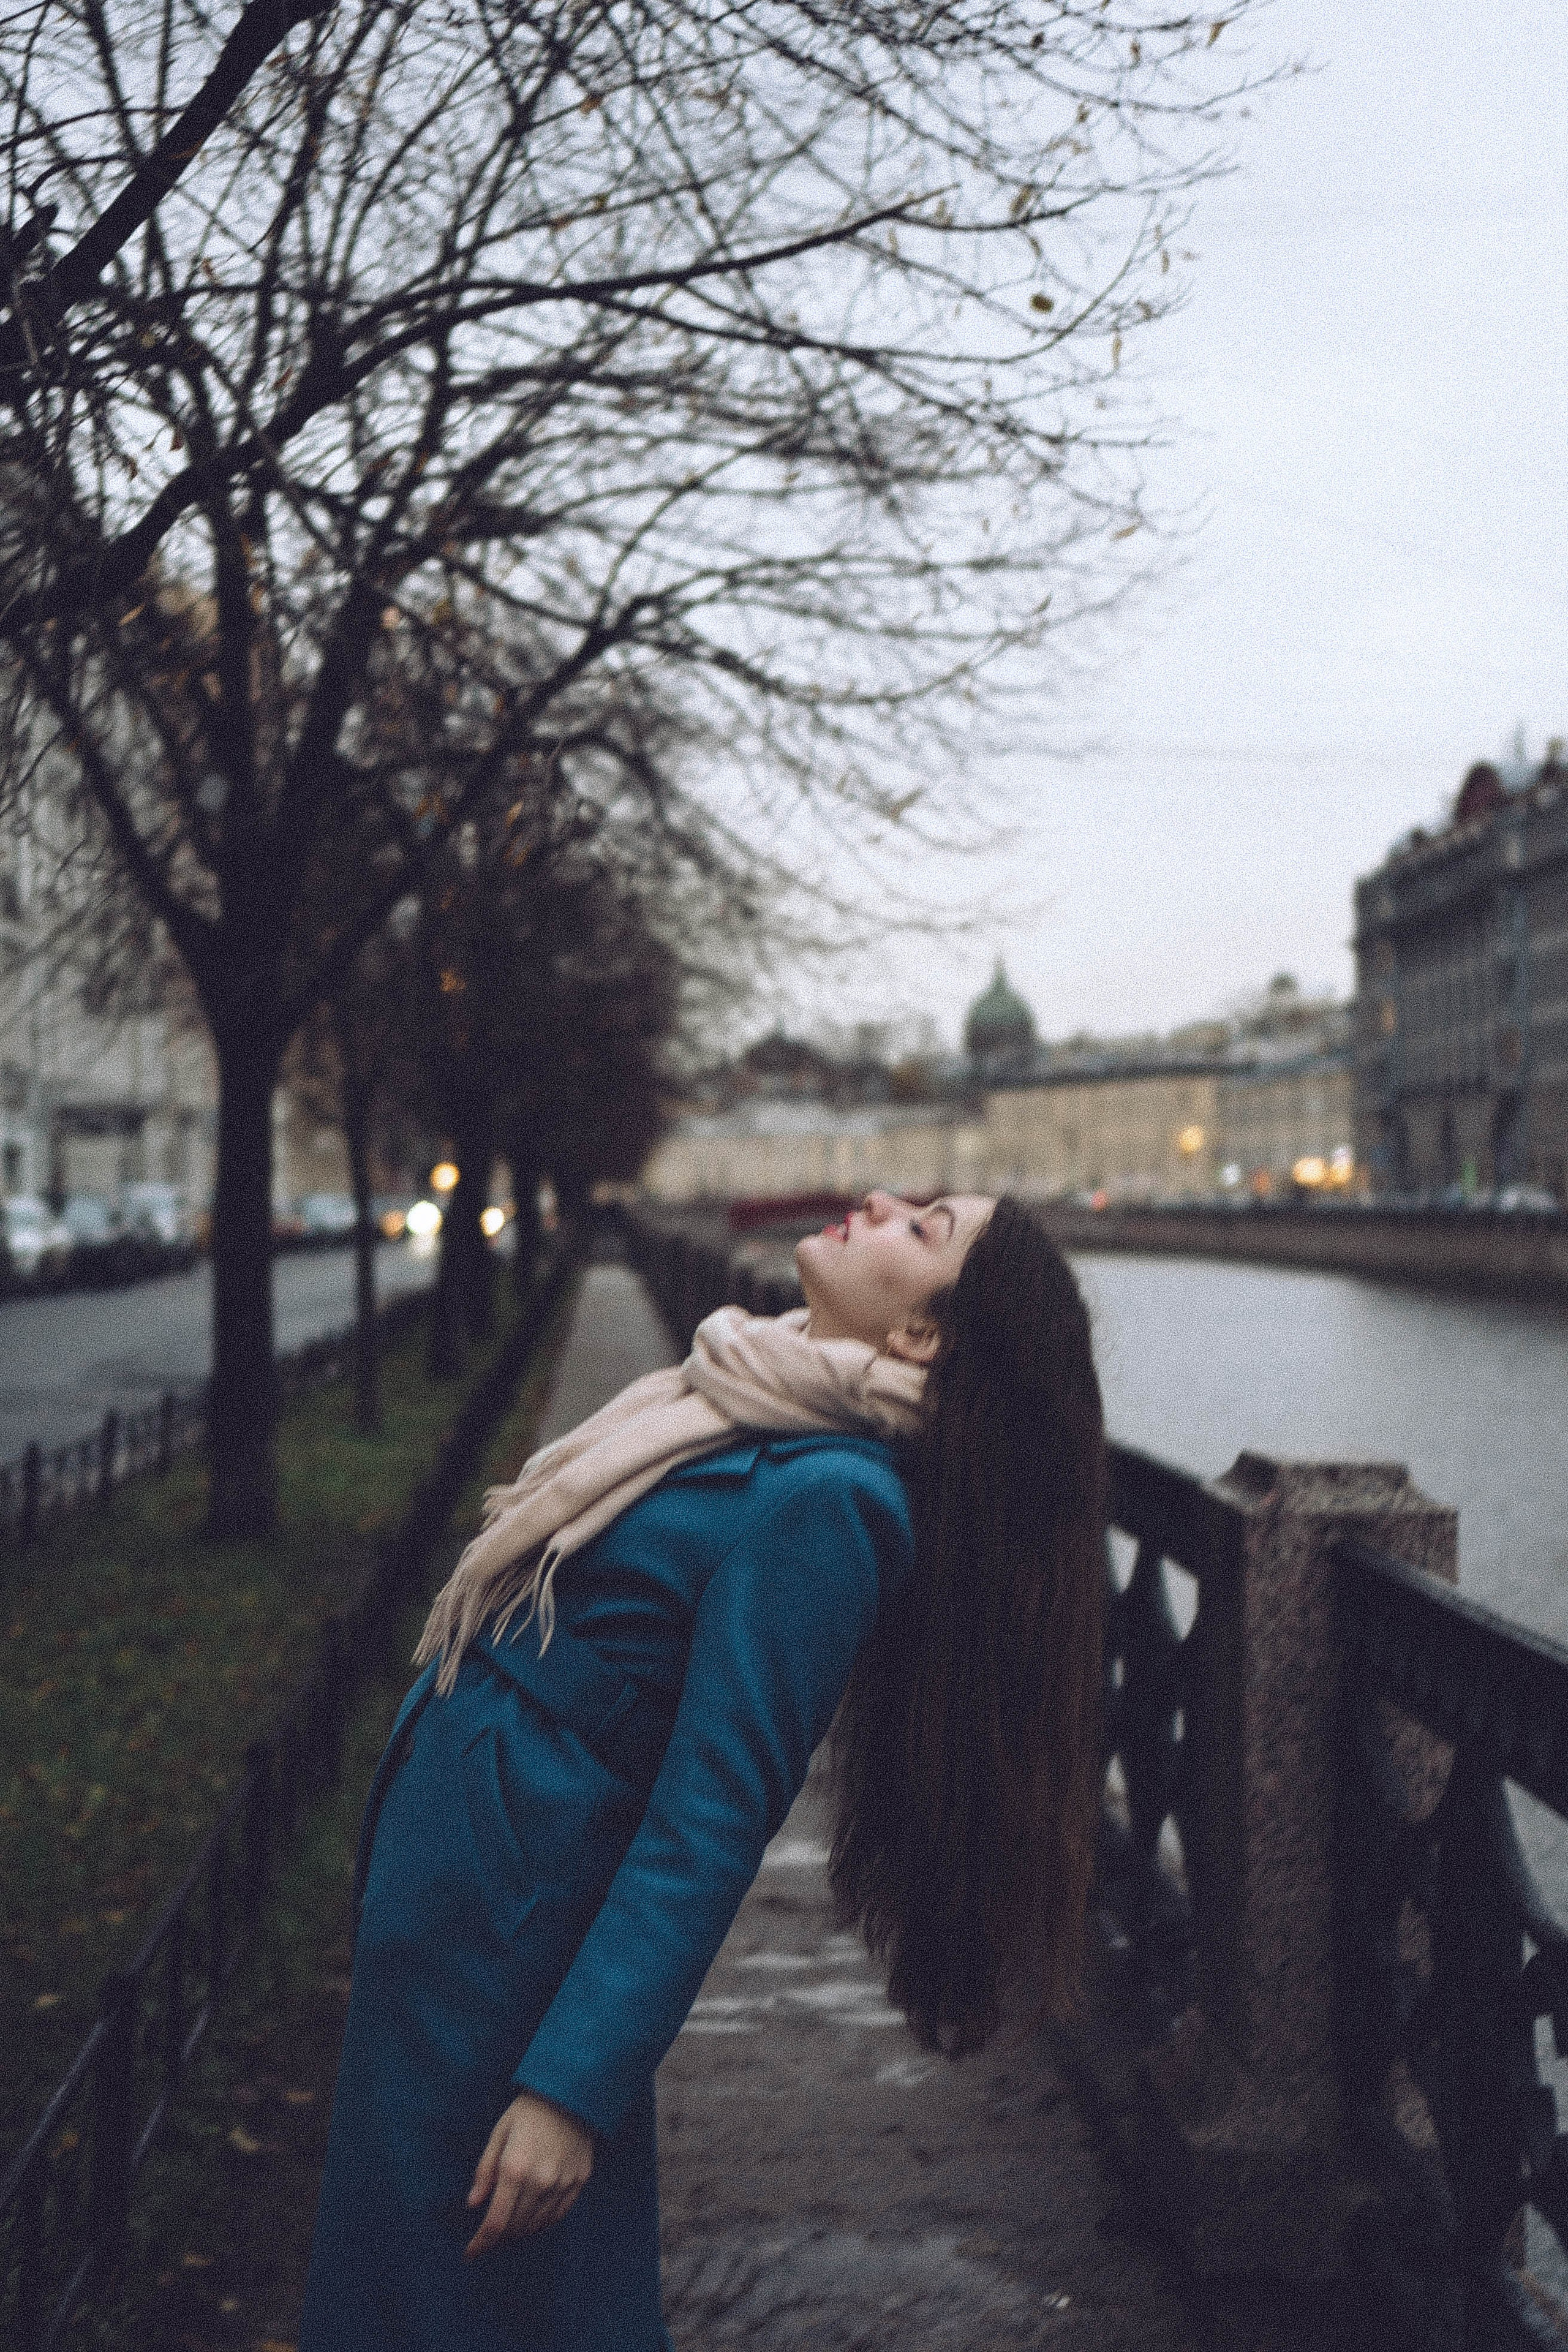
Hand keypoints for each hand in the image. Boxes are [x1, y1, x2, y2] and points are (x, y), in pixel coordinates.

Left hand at [464, 2091, 593, 2256]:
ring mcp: (562, 2183)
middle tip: (490, 2231)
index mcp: (515, 2169)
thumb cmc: (528, 2112)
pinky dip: (542, 2222)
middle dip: (498, 2236)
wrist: (571, 2092)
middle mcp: (540, 2182)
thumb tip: (473, 2204)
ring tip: (510, 2223)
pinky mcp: (579, 2181)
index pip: (495, 2222)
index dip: (481, 2244)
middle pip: (516, 2228)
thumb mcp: (499, 2134)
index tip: (470, 2254)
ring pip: (537, 2225)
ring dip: (519, 2231)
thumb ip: (485, 2170)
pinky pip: (558, 2215)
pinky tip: (533, 2216)